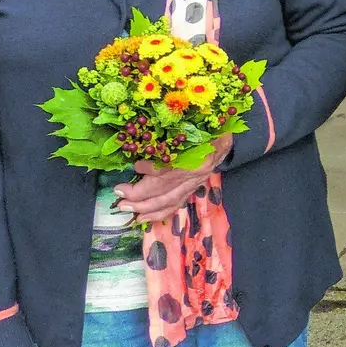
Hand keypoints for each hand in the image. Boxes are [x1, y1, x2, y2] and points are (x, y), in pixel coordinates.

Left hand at [114, 134, 233, 225]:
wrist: (225, 139)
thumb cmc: (204, 129)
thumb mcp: (188, 129)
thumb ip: (167, 140)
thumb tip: (142, 154)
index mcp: (193, 155)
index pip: (167, 169)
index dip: (148, 171)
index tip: (133, 168)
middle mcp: (193, 173)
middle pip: (163, 190)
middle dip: (139, 197)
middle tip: (120, 198)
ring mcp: (194, 183)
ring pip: (168, 202)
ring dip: (146, 209)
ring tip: (128, 211)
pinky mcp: (193, 189)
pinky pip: (175, 205)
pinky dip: (159, 213)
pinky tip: (145, 217)